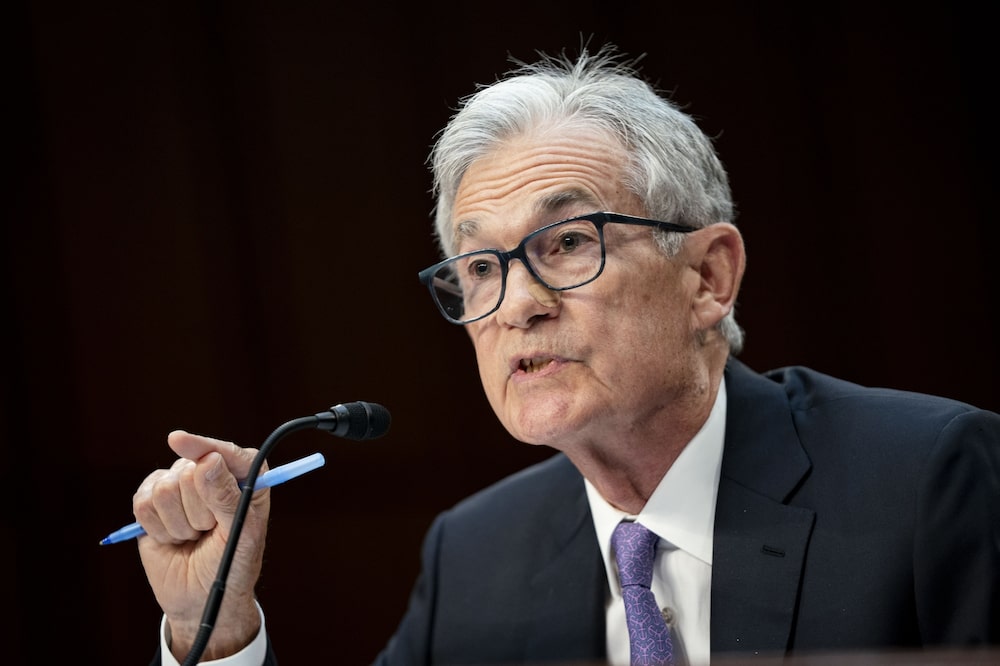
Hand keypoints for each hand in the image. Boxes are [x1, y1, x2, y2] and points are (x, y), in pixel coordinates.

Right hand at [134, 431, 269, 660]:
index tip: (178, 441)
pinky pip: (142, 503)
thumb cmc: (231, 565)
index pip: (227, 453)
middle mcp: (212, 475)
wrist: (201, 598)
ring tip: (192, 536)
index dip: (202, 446)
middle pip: (189, 471)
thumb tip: (208, 459)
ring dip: (178, 523)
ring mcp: (180, 486)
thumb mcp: (239, 534)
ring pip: (164, 487)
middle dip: (198, 510)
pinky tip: (172, 538)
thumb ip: (226, 497)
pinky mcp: (152, 502)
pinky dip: (157, 528)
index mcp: (245, 478)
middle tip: (209, 530)